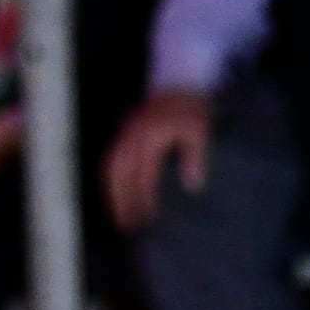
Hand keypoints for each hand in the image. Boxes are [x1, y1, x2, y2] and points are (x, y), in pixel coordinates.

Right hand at [105, 88, 215, 230]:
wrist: (179, 82)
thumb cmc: (191, 110)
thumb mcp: (199, 132)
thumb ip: (195, 158)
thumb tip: (192, 186)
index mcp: (150, 138)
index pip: (144, 176)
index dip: (144, 200)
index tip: (148, 221)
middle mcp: (132, 136)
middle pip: (119, 175)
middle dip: (120, 202)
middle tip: (125, 228)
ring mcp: (125, 133)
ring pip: (111, 167)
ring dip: (111, 192)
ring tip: (116, 215)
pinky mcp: (124, 131)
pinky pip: (110, 158)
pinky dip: (110, 178)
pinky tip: (115, 192)